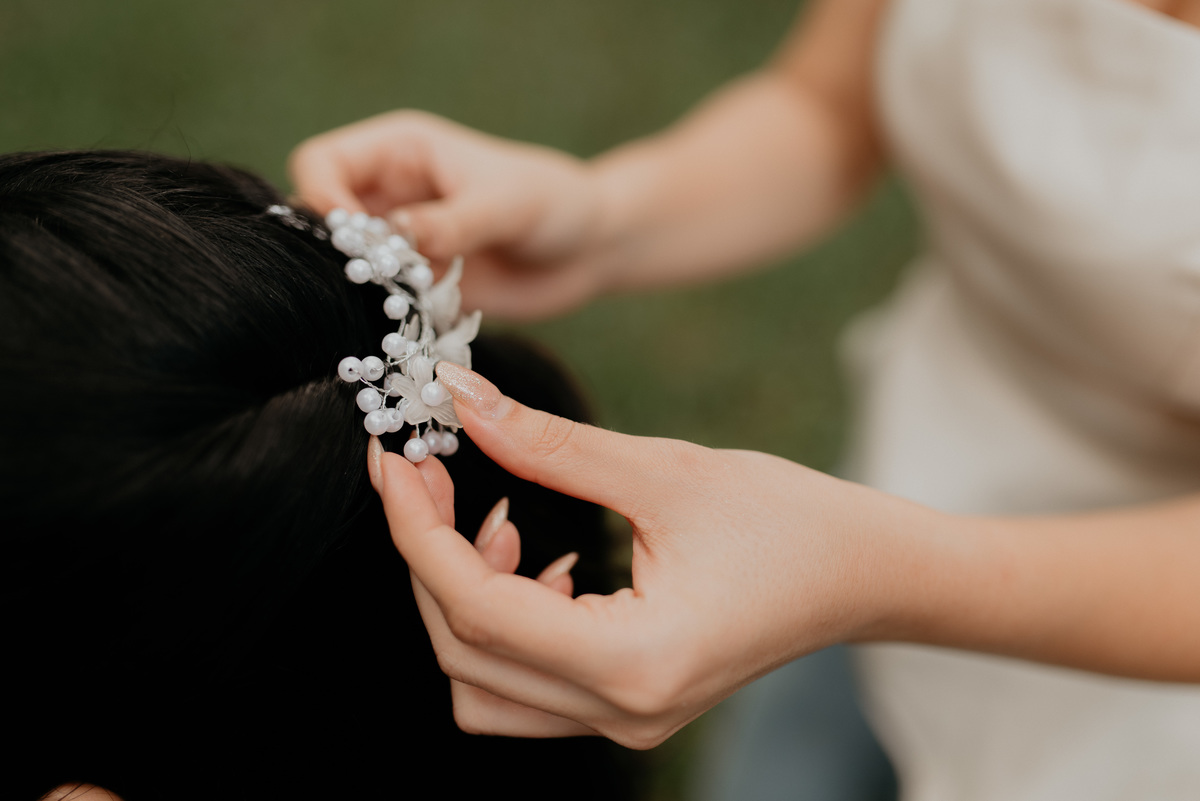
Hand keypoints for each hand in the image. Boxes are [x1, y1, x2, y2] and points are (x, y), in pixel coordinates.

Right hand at [289, 111, 606, 318]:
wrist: (592, 248)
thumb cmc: (554, 203)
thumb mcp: (506, 205)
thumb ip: (451, 222)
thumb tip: (396, 236)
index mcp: (400, 151)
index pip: (321, 162)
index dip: (321, 199)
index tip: (350, 239)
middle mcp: (389, 195)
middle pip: (319, 219)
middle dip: (335, 252)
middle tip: (371, 283)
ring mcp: (400, 245)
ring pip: (344, 267)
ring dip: (360, 290)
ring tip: (398, 308)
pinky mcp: (416, 288)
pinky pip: (378, 304)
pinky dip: (385, 318)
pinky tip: (416, 328)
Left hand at [369, 362, 934, 747]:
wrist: (866, 575)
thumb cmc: (789, 521)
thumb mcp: (665, 472)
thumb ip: (550, 446)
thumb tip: (460, 401)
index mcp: (632, 661)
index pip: (476, 609)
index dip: (417, 532)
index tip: (394, 460)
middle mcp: (621, 711)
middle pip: (464, 653)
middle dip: (428, 556)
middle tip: (427, 469)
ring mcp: (624, 719)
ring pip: (483, 683)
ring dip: (464, 597)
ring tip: (496, 514)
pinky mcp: (627, 703)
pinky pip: (525, 685)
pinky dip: (505, 621)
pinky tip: (538, 556)